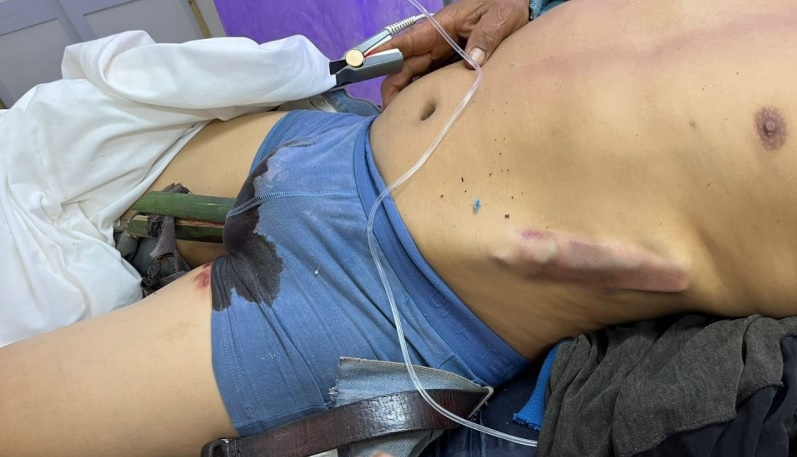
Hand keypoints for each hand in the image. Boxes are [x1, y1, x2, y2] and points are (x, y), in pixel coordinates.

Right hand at [379, 0, 528, 106]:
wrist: (519, 8)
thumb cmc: (505, 6)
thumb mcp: (498, 19)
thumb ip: (485, 39)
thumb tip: (472, 63)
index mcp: (439, 28)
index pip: (405, 42)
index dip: (383, 53)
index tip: (364, 63)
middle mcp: (435, 44)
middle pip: (404, 67)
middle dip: (392, 88)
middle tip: (387, 113)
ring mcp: (441, 56)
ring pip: (414, 77)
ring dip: (404, 96)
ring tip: (398, 121)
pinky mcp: (451, 66)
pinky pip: (430, 82)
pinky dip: (422, 96)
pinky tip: (419, 115)